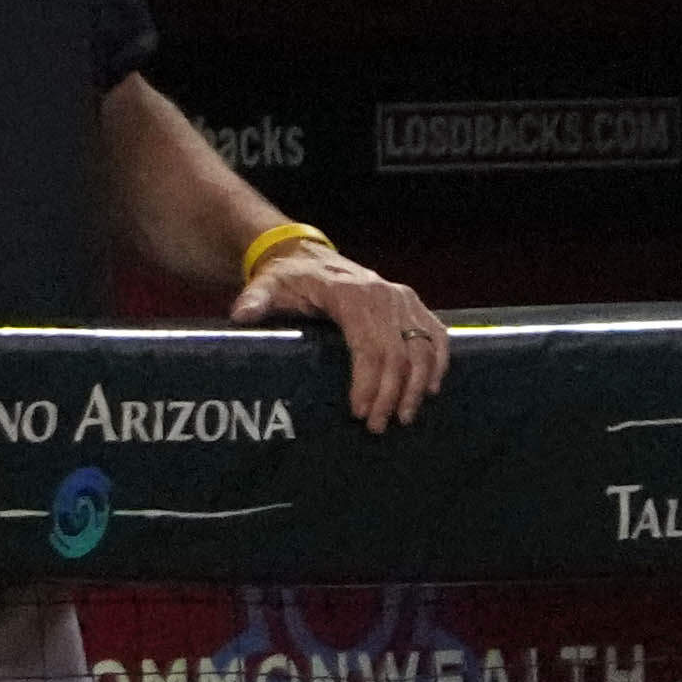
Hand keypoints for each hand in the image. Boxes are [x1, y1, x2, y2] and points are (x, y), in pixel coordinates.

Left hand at [240, 235, 449, 430]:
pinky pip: (436, 335)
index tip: (358, 411)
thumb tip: (241, 314)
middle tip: (377, 426)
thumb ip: (256, 299)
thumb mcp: (269, 284)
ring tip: (403, 418)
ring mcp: (402, 298)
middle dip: (390, 395)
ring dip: (416, 387)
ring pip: (422, 349)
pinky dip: (439, 363)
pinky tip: (432, 389)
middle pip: (397, 354)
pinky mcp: (413, 303)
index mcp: (351, 294)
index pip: (368, 346)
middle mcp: (384, 295)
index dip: (367, 382)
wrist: (306, 254)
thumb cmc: (289, 276)